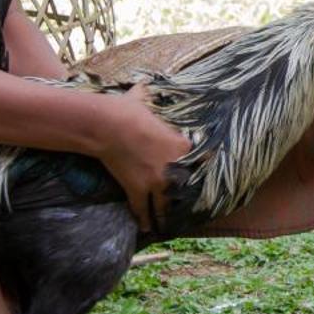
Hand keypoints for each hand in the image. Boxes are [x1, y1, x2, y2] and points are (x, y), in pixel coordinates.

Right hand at [98, 87, 191, 233]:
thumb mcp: (146, 98)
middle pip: (184, 191)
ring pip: (164, 207)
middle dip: (186, 203)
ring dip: (165, 218)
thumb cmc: (129, 108)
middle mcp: (173, 168)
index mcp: (182, 146)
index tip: (203, 181)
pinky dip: (144, 221)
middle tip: (189, 213)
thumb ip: (150, 94)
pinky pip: (142, 210)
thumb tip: (145, 84)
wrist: (110, 124)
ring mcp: (156, 182)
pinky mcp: (137, 190)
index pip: (201, 163)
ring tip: (167, 227)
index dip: (201, 172)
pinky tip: (146, 229)